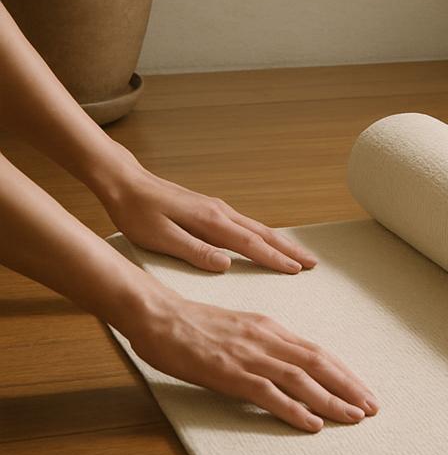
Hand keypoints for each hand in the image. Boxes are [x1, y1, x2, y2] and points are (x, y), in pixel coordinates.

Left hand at [98, 161, 316, 274]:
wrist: (126, 183)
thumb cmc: (138, 213)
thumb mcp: (161, 237)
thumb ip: (194, 251)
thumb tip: (226, 264)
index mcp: (210, 221)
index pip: (250, 243)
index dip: (275, 259)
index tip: (297, 270)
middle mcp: (219, 212)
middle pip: (262, 233)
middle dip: (288, 249)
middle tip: (313, 263)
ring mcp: (216, 208)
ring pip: (256, 227)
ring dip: (279, 242)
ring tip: (297, 255)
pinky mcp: (209, 209)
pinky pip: (244, 224)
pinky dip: (262, 235)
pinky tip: (265, 241)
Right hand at [125, 287, 379, 431]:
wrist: (157, 315)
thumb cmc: (191, 324)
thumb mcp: (237, 329)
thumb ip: (261, 344)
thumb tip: (284, 364)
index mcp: (269, 328)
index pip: (316, 352)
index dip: (343, 372)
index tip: (363, 389)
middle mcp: (267, 339)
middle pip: (318, 363)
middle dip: (349, 386)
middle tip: (372, 407)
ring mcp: (249, 356)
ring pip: (301, 379)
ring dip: (331, 400)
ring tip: (354, 417)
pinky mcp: (229, 373)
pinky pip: (269, 394)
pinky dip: (294, 409)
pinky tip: (312, 424)